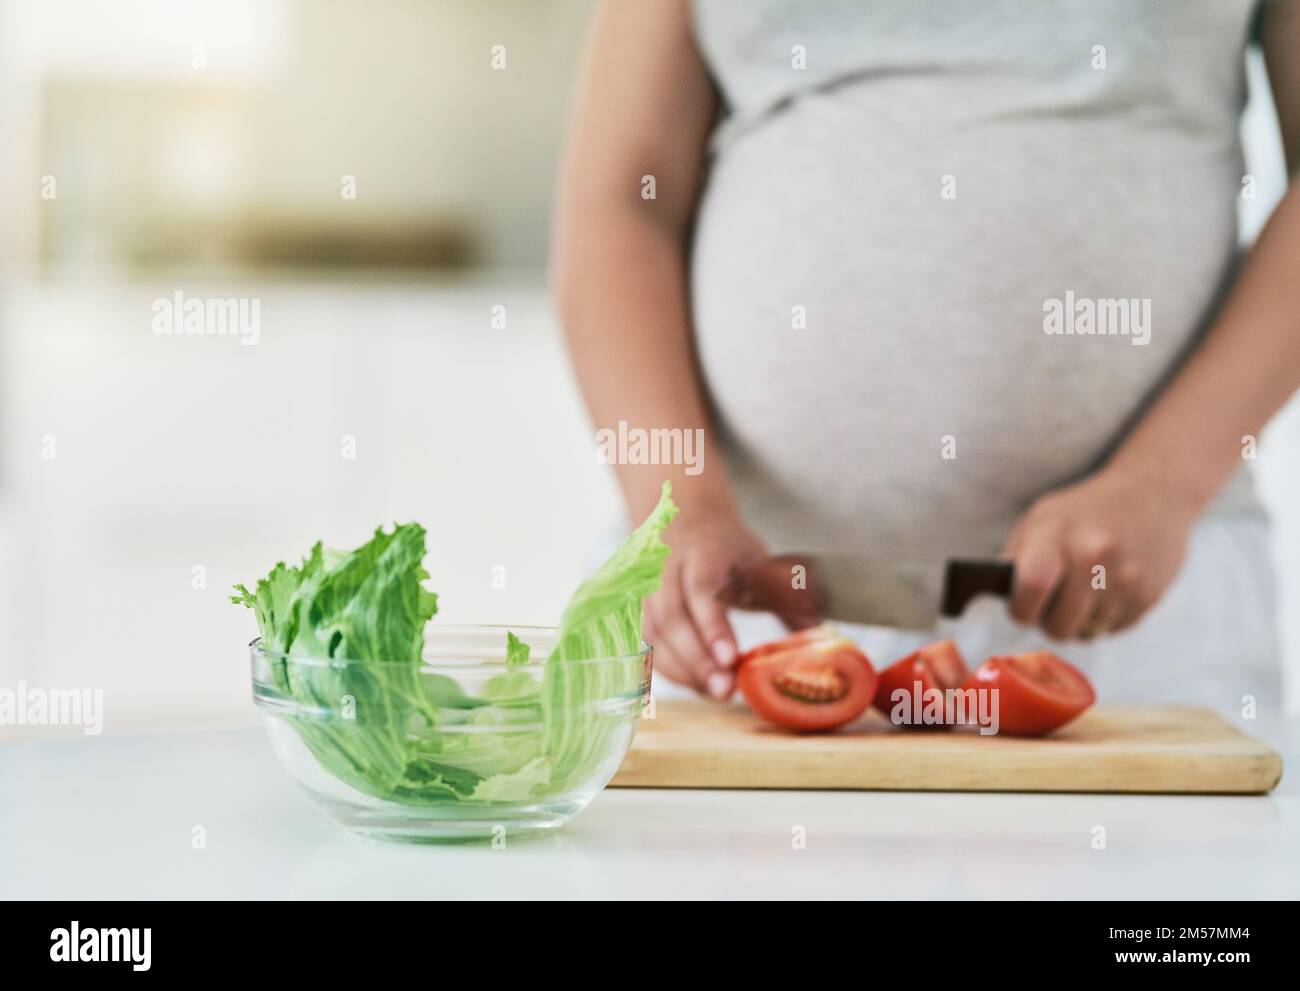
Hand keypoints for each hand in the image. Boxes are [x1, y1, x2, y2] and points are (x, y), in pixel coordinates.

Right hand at [643, 508, 768, 699]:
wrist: (682, 521)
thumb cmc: (726, 547)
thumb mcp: (758, 556)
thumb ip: (783, 591)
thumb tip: (816, 626)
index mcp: (700, 551)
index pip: (701, 590)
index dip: (713, 627)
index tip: (731, 658)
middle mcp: (664, 569)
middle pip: (672, 618)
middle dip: (697, 659)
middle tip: (726, 690)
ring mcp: (644, 590)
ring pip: (654, 636)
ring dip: (684, 669)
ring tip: (718, 692)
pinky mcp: (635, 611)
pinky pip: (647, 646)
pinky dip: (672, 669)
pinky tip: (699, 685)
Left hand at [1002, 467, 1197, 639]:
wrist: (1151, 492)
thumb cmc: (1083, 510)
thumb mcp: (1040, 519)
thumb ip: (1017, 558)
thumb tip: (1001, 599)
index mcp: (1057, 535)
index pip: (1030, 589)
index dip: (1020, 609)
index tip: (1022, 608)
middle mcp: (1094, 556)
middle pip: (1060, 625)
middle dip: (1050, 621)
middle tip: (1053, 604)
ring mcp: (1126, 577)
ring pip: (1088, 633)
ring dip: (1081, 621)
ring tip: (1082, 593)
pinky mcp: (1149, 594)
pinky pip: (1115, 629)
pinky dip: (1106, 619)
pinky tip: (1107, 592)